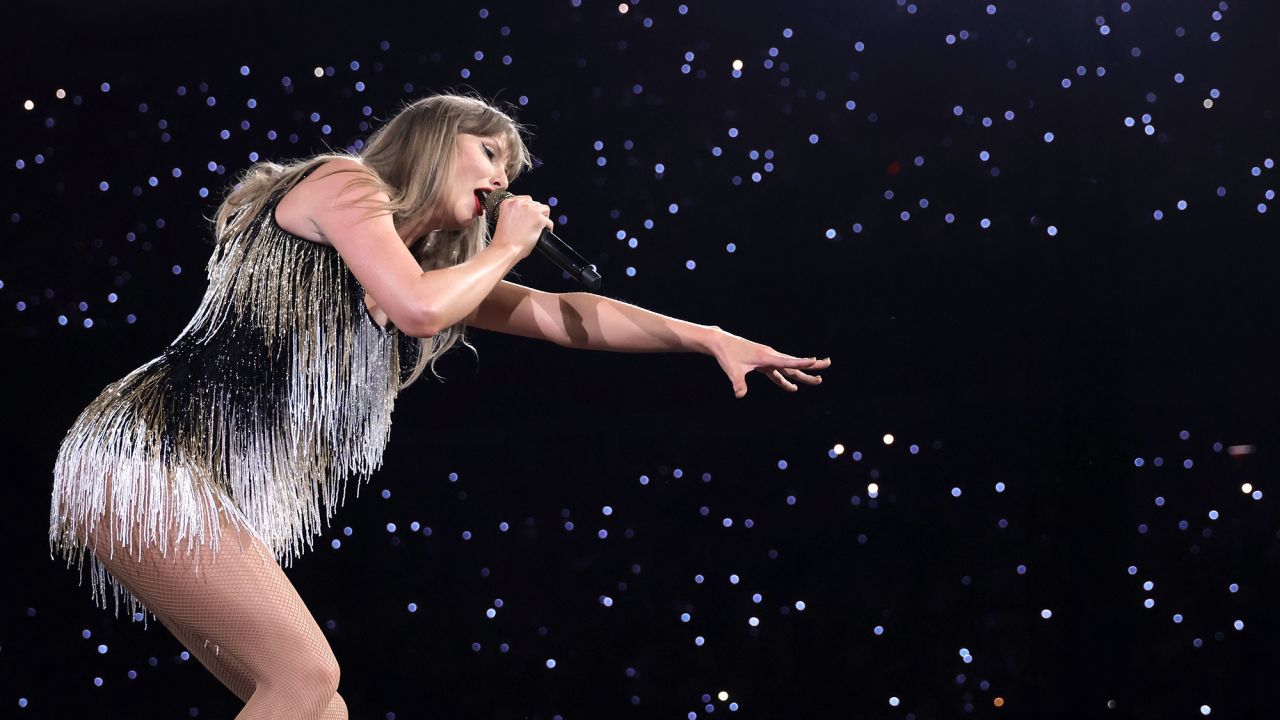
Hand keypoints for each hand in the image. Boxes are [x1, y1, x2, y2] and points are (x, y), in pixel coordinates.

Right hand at [491, 194, 552, 260]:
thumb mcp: (505, 219)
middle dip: (536, 213)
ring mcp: (530, 210)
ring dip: (544, 218)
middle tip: (535, 223)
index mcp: (509, 202)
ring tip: (541, 227)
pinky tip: (545, 233)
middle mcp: (519, 203)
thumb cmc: (504, 239)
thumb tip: (527, 214)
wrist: (505, 249)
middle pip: (536, 204)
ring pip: (545, 209)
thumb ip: (515, 212)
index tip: (531, 215)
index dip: (530, 209)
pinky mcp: (539, 219)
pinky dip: (549, 228)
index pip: (526, 199)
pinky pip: (549, 222)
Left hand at [707, 328, 831, 398]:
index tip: (815, 360)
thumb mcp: (732, 370)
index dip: (802, 362)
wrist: (721, 343)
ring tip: (817, 380)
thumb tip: (740, 394)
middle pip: (794, 364)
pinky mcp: (762, 363)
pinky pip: (777, 373)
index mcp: (766, 357)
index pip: (788, 362)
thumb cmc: (727, 355)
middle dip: (811, 366)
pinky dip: (785, 380)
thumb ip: (738, 382)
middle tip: (828, 364)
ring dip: (802, 375)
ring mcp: (767, 359)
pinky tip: (792, 388)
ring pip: (788, 369)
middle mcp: (770, 356)